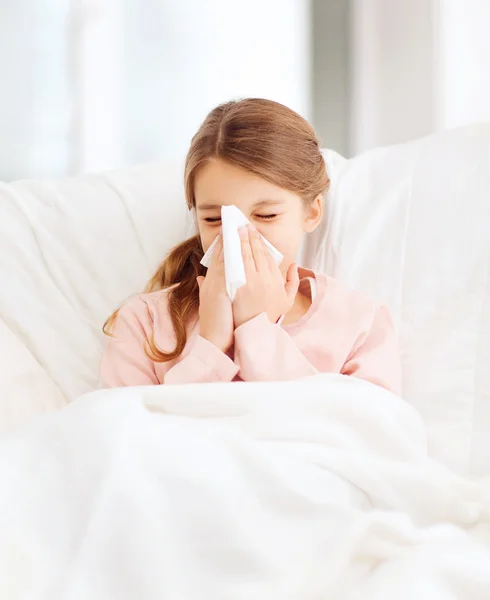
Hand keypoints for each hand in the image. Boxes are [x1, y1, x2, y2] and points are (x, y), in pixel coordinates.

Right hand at [196, 234, 233, 352]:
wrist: (213, 339)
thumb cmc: (213, 323)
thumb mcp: (207, 302)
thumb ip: (205, 287)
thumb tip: (201, 278)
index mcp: (209, 282)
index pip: (218, 258)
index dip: (224, 244)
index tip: (229, 231)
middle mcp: (212, 281)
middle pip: (221, 254)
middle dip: (229, 237)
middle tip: (237, 222)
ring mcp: (216, 284)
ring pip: (225, 257)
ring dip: (233, 242)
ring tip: (239, 227)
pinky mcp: (221, 289)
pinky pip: (228, 267)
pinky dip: (233, 256)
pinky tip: (240, 246)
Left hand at [232, 224, 299, 327]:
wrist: (255, 331)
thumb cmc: (271, 316)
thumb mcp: (288, 300)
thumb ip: (293, 281)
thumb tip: (295, 264)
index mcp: (274, 278)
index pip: (266, 254)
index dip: (260, 242)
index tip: (254, 232)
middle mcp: (262, 277)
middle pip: (255, 251)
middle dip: (249, 237)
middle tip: (244, 225)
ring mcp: (248, 281)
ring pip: (244, 256)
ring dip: (240, 241)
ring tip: (236, 231)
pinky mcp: (236, 287)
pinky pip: (233, 266)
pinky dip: (230, 255)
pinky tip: (227, 247)